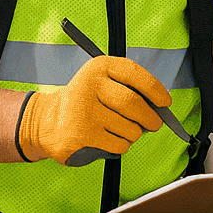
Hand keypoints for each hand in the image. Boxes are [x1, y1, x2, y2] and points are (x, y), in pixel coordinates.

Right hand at [18, 55, 170, 165]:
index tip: (165, 102)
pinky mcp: (82, 134)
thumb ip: (129, 88)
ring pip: (129, 128)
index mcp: (98, 67)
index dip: (155, 89)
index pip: (134, 73)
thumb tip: (160, 108)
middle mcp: (89, 85)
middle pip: (134, 104)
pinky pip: (119, 144)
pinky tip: (110, 139)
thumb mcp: (101, 83)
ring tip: (121, 130)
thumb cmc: (85, 103)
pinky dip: (122, 145)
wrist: (47, 122)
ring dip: (133, 134)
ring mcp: (84, 110)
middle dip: (150, 118)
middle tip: (154, 124)